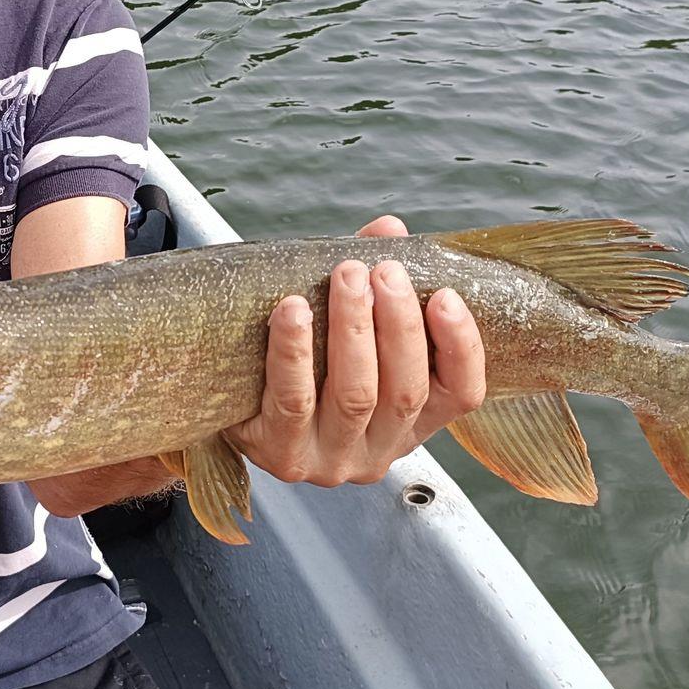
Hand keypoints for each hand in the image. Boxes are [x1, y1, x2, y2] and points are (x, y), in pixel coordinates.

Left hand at [226, 215, 484, 487]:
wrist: (228, 402)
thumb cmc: (303, 360)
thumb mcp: (346, 325)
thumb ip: (373, 282)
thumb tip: (389, 229)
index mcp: (412, 421)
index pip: (461, 394)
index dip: (461, 346)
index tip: (446, 295)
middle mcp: (379, 450)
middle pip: (405, 390)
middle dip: (399, 324)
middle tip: (384, 271)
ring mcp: (331, 459)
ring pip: (355, 395)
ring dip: (353, 329)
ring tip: (346, 277)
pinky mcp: (282, 455)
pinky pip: (293, 400)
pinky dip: (295, 351)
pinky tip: (293, 310)